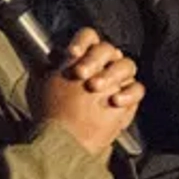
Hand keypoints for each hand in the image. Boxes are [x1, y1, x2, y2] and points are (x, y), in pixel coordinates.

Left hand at [34, 28, 141, 153]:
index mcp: (83, 58)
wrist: (67, 141)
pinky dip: (128, 93)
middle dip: (94, 59)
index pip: (89, 37)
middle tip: (81, 75)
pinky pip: (137, 89)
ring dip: (111, 73)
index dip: (83, 41)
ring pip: (126, 65)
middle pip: (108, 49)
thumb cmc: (54, 113)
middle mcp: (102, 66)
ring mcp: (117, 82)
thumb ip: (44, 65)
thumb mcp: (41, 86)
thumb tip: (51, 51)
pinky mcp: (128, 99)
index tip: (72, 54)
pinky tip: (114, 101)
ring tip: (94, 88)